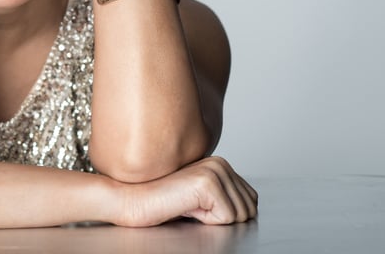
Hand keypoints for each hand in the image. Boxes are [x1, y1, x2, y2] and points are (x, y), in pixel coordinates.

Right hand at [118, 156, 258, 225]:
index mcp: (220, 164)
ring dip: (215, 219)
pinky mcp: (208, 182)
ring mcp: (215, 171)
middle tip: (193, 208)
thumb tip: (249, 208)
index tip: (200, 208)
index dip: (229, 214)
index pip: (251, 200)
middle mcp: (221, 163)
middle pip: (249, 208)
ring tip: (190, 207)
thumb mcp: (200, 197)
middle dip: (224, 218)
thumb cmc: (162, 202)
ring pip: (241, 214)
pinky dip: (208, 221)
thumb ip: (223, 195)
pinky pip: (227, 217)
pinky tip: (187, 208)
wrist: (133, 199)